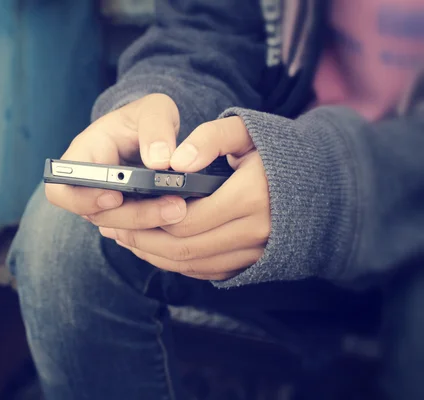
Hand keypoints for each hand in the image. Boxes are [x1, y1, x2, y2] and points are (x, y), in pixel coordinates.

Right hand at [45, 94, 187, 228]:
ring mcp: (106, 205)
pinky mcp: (128, 216)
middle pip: (96, 215)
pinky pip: (136, 231)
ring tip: (180, 208)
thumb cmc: (146, 118)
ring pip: (119, 226)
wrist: (156, 132)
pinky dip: (157, 227)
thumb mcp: (154, 109)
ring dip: (149, 222)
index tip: (115, 196)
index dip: (82, 199)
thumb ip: (156, 127)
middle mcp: (89, 185)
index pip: (61, 187)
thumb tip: (159, 160)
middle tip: (172, 206)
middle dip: (133, 215)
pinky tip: (178, 217)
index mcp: (84, 155)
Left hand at [99, 117, 270, 279]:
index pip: (187, 218)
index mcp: (251, 196)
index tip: (126, 205)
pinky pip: (206, 271)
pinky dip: (176, 263)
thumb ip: (211, 138)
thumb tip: (176, 162)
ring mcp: (255, 252)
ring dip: (154, 254)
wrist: (319, 182)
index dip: (151, 216)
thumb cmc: (275, 151)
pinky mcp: (252, 264)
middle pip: (184, 247)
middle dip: (144, 239)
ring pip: (192, 265)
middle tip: (114, 227)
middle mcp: (255, 231)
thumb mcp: (246, 131)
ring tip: (126, 237)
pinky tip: (154, 248)